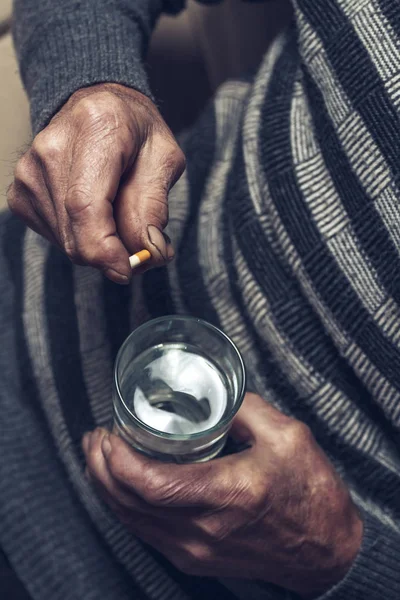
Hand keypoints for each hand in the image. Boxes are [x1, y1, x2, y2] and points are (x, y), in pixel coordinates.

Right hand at [7, 84, 185, 283]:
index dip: (104, 249)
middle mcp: (50, 149)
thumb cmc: (135, 132)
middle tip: (142, 250)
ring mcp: (28, 172)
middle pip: (75, 231)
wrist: (96, 104)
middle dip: (112, 254)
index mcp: (94, 129)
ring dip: (100, 246)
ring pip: (66, 241)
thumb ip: (155, 206)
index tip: (127, 270)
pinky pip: (56, 237)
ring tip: (120, 218)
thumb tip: (149, 253)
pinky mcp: (21, 193)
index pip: (85, 205)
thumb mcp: (164, 159)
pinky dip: (81, 238)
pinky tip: (96, 213)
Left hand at [83, 393, 362, 597]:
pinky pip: (145, 533)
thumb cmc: (311, 494)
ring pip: (131, 522)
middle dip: (101, 469)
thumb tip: (210, 391)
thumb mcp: (287, 435)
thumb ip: (244, 407)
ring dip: (106, 488)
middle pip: (130, 504)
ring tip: (98, 457)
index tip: (109, 433)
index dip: (118, 459)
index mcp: (228, 494)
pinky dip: (124, 508)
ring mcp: (196, 550)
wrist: (326, 551)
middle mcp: (204, 530)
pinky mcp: (195, 558)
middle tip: (96, 438)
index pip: (151, 484)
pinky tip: (120, 487)